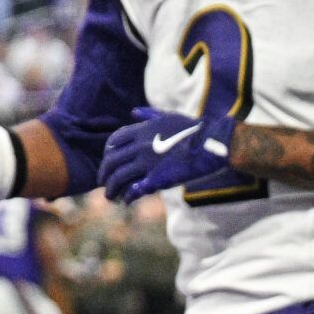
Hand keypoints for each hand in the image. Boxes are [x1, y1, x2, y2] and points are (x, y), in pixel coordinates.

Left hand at [99, 107, 239, 203]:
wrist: (210, 144)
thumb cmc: (192, 130)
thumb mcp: (168, 116)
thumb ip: (149, 114)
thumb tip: (133, 112)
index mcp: (141, 131)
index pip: (113, 142)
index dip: (107, 154)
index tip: (108, 162)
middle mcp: (139, 146)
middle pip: (111, 161)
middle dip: (104, 174)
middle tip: (103, 183)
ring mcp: (147, 163)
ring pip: (118, 177)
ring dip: (111, 189)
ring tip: (111, 196)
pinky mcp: (156, 179)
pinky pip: (134, 190)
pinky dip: (128, 196)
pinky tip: (128, 201)